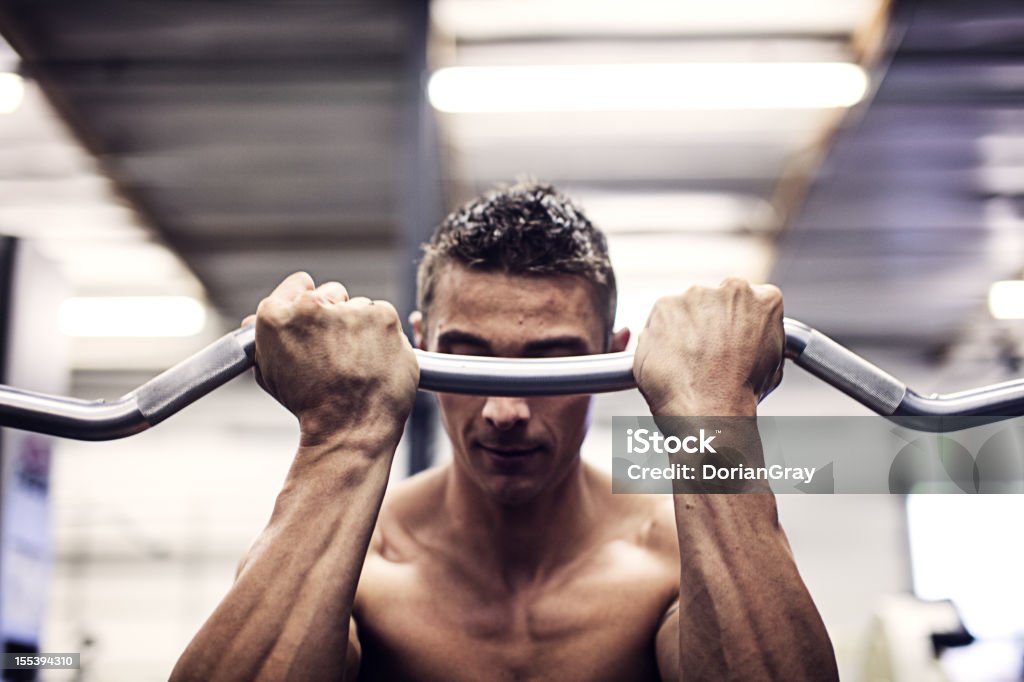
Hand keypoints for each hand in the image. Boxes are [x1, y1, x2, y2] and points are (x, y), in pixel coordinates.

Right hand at [245, 272, 418, 445]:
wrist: (350, 430)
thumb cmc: (310, 407)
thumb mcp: (271, 372)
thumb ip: (269, 338)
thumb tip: (256, 318)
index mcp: (276, 316)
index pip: (298, 284)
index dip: (308, 303)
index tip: (316, 318)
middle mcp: (311, 306)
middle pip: (331, 293)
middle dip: (336, 315)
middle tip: (338, 349)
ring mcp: (350, 309)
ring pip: (360, 307)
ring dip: (361, 327)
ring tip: (358, 362)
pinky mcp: (383, 316)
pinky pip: (383, 316)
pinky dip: (383, 334)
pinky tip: (376, 358)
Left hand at [633, 278, 783, 415]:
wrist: (709, 409)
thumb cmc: (741, 394)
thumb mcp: (772, 363)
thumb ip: (761, 335)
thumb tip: (752, 337)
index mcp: (764, 299)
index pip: (746, 301)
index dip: (734, 322)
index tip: (727, 339)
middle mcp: (731, 289)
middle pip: (714, 300)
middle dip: (707, 322)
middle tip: (705, 353)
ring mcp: (695, 296)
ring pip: (685, 309)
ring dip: (682, 329)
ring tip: (687, 361)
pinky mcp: (664, 307)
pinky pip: (660, 319)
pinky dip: (660, 337)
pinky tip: (671, 359)